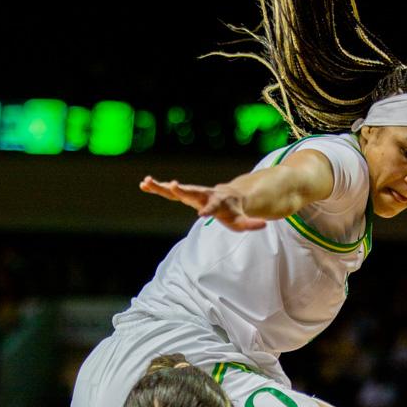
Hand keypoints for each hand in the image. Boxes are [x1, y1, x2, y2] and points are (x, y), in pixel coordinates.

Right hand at [139, 176, 266, 230]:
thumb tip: (263, 225)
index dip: (208, 210)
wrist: (230, 196)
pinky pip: (169, 192)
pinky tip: (143, 184)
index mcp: (218, 202)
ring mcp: (193, 193)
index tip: (200, 215)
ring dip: (161, 186)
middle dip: (182, 190)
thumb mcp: (244, 221)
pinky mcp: (185, 194)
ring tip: (146, 181)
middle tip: (171, 185)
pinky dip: (157, 188)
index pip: (213, 207)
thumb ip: (251, 224)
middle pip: (192, 192)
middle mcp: (204, 195)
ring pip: (177, 190)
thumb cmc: (236, 212)